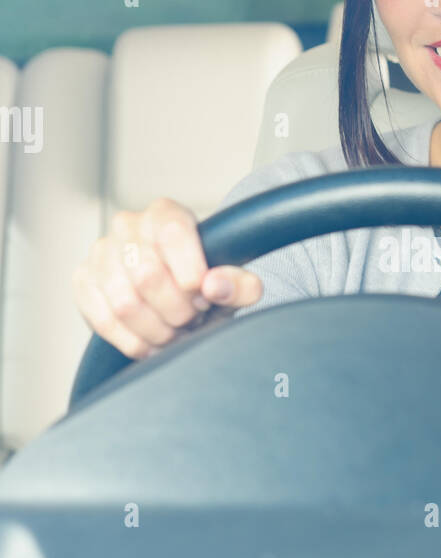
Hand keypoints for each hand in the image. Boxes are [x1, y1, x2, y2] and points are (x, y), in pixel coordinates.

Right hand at [73, 197, 262, 359]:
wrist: (176, 294)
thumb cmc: (204, 284)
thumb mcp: (233, 284)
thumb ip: (239, 284)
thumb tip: (215, 285)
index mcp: (165, 214)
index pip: (173, 235)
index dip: (191, 274)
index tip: (204, 296)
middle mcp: (128, 225)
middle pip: (147, 276)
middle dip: (177, 310)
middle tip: (192, 319)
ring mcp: (101, 253)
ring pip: (125, 304)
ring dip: (157, 331)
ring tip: (176, 332)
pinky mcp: (84, 281)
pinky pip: (104, 321)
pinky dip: (134, 342)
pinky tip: (153, 344)